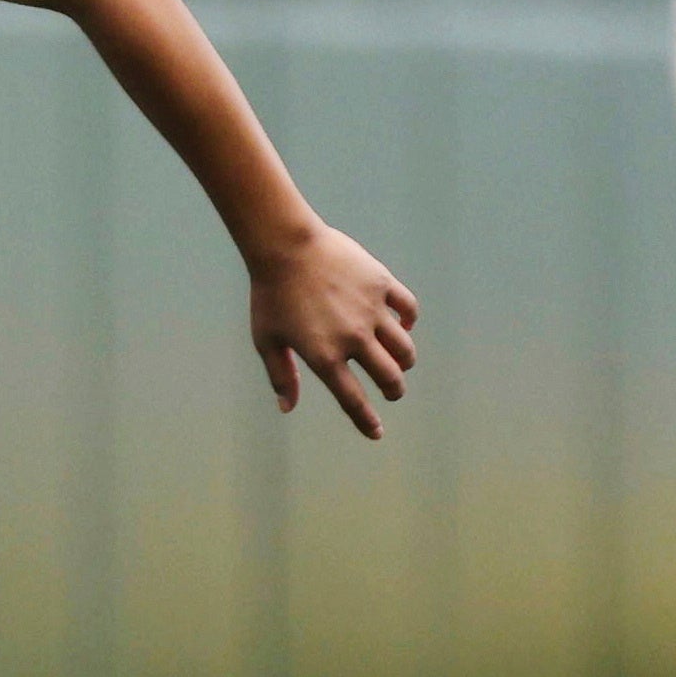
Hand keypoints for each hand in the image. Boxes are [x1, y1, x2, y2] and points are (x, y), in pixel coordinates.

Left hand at [248, 220, 423, 438]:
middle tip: (392, 390)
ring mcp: (371, 311)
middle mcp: (353, 339)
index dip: (367, 421)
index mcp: (325, 357)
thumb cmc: (270, 294)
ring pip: (404, 348)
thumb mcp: (267, 340)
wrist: (285, 244)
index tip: (377, 432)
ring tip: (399, 361)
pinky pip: (408, 308)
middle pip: (389, 378)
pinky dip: (408, 321)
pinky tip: (402, 324)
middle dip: (394, 390)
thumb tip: (287, 407)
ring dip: (405, 361)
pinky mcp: (381, 284)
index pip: (354, 401)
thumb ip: (281, 376)